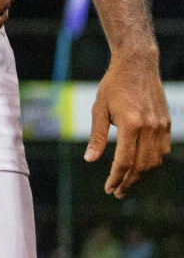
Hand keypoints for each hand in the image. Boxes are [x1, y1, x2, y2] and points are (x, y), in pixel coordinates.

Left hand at [86, 52, 170, 197]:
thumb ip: (97, 136)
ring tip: (128, 184)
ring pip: (155, 161)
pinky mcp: (167, 124)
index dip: (116, 178)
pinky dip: (153, 163)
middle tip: (117, 193)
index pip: (124, 161)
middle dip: (129, 183)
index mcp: (131, 125)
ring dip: (142, 176)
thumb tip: (90, 159)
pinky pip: (162, 151)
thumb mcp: (99, 108)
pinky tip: (142, 169)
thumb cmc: (113, 85)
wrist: (138, 65)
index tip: (108, 188)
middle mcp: (149, 128)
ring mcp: (161, 126)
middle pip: (141, 166)